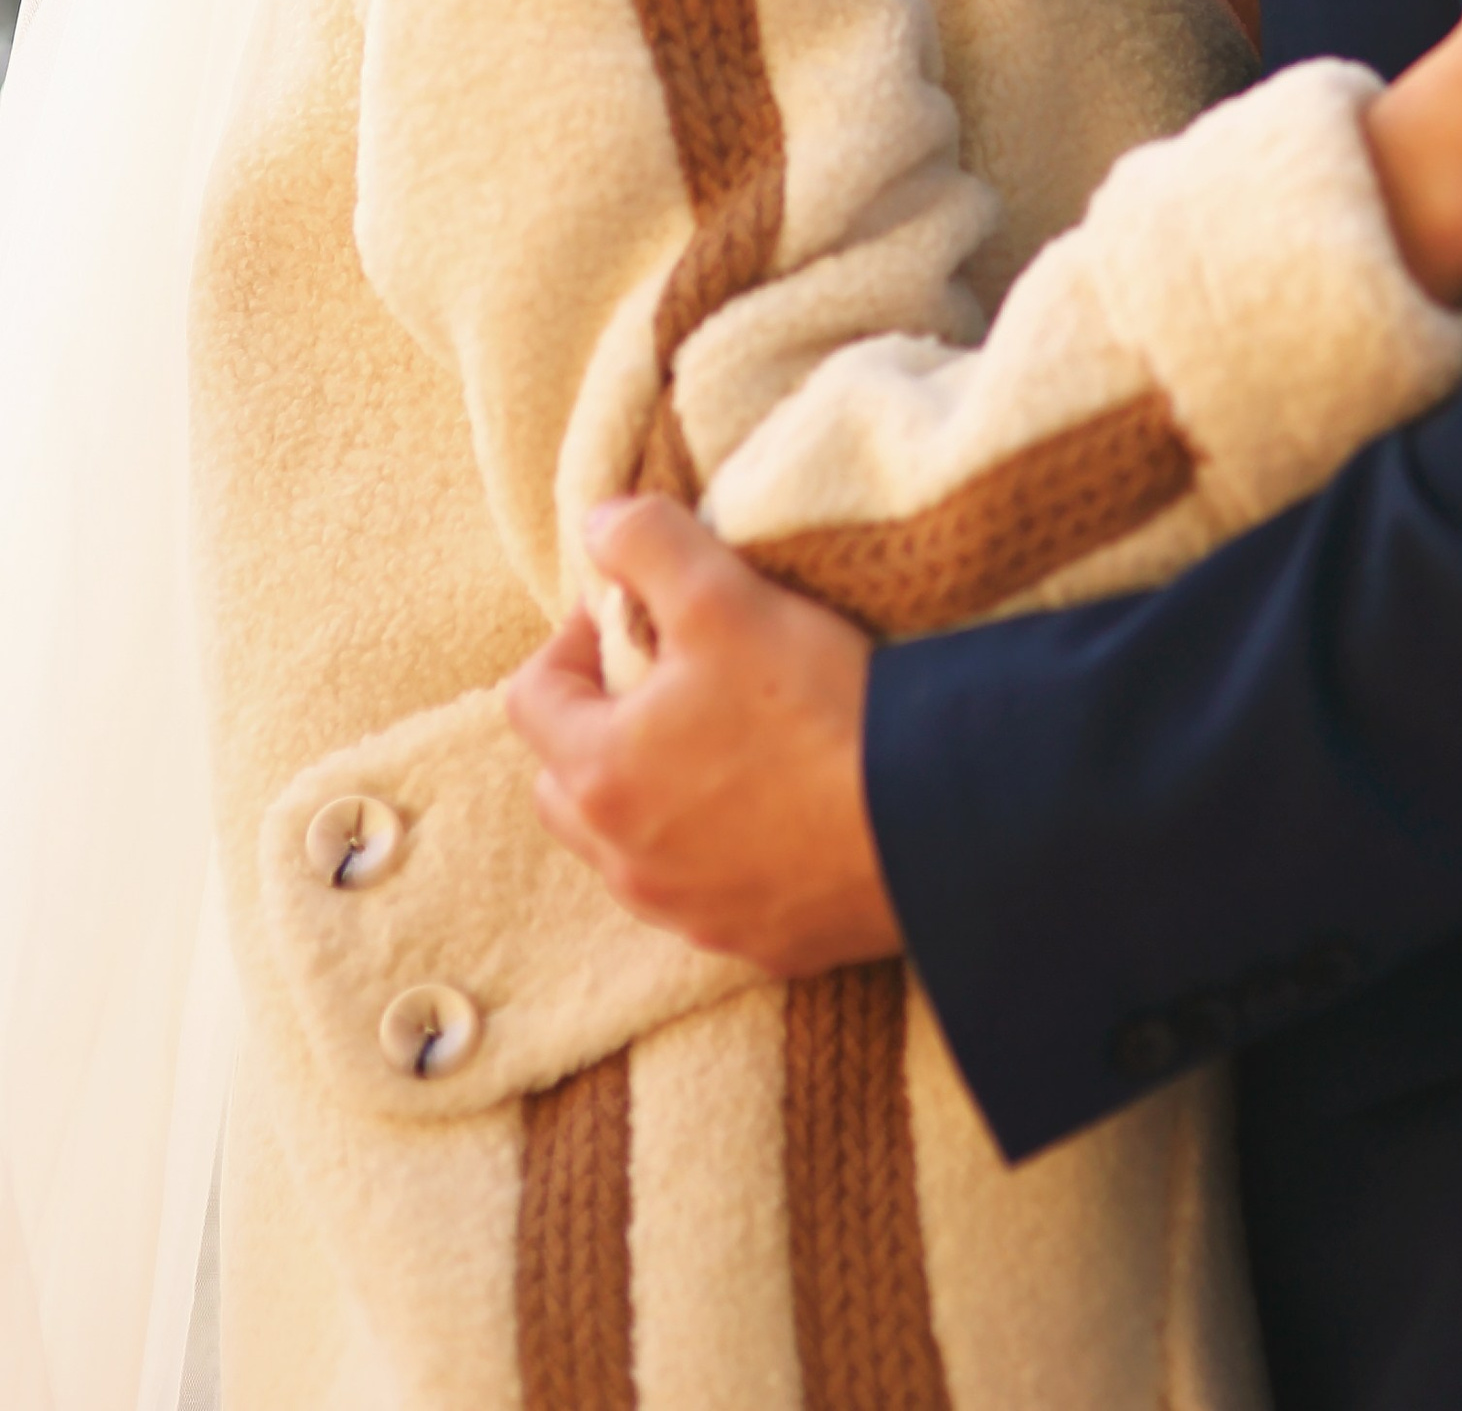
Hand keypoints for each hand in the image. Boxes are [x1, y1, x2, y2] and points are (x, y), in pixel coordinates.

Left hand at [506, 495, 901, 976]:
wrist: (926, 820)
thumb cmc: (816, 708)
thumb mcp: (725, 595)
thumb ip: (648, 544)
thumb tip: (599, 523)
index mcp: (599, 776)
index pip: (531, 697)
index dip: (572, 639)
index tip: (636, 614)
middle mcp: (625, 862)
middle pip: (565, 784)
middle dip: (598, 724)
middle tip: (669, 680)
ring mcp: (687, 913)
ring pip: (628, 847)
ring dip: (650, 794)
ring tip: (725, 741)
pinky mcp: (754, 942)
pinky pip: (702, 892)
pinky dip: (714, 850)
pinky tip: (776, 808)